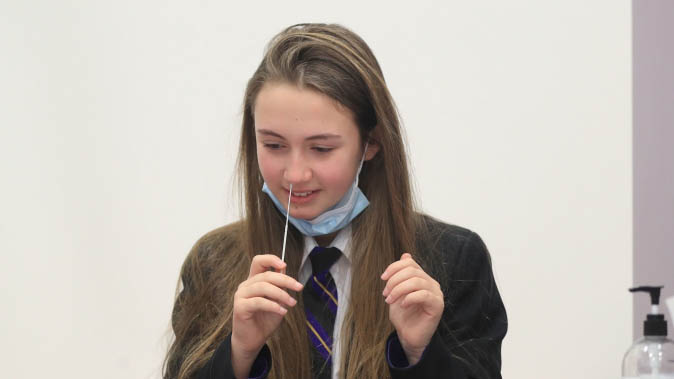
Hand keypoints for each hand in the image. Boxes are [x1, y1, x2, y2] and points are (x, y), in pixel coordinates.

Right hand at [231, 254, 302, 377]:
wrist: (253, 340)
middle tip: (299, 287)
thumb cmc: (265, 320)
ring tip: (292, 303)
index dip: (271, 259)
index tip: (284, 264)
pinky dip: (273, 306)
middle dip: (285, 280)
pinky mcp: (240, 307)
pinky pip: (259, 302)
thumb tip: (285, 269)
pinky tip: (283, 311)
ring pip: (263, 287)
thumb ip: (279, 286)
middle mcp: (245, 286)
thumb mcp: (277, 300)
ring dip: (281, 294)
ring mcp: (241, 295)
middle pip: (266, 275)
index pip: (258, 261)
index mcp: (253, 281)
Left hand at [381, 253, 443, 364]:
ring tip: (390, 300)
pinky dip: (409, 298)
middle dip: (394, 280)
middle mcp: (431, 283)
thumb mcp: (397, 292)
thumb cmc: (403, 316)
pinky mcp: (437, 305)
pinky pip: (423, 294)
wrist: (408, 337)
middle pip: (412, 271)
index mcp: (422, 278)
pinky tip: (403, 305)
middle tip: (385, 294)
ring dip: (398, 289)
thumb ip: (400, 275)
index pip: (410, 263)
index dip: (394, 267)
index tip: (383, 278)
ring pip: (416, 281)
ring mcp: (436, 294)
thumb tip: (405, 255)